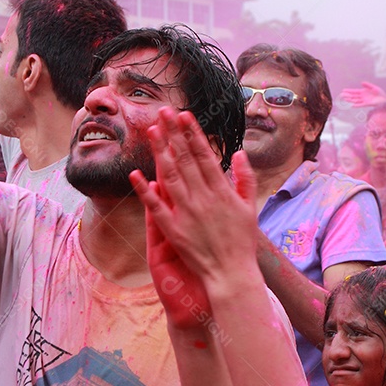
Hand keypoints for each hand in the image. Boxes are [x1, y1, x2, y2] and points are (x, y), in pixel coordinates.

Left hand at [131, 108, 260, 327]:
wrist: (231, 273)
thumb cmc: (242, 242)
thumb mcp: (250, 207)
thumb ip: (245, 179)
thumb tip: (240, 153)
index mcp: (221, 191)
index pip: (203, 155)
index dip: (192, 133)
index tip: (184, 115)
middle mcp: (202, 198)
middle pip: (184, 159)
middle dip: (173, 134)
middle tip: (163, 112)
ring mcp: (186, 213)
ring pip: (170, 176)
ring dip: (159, 152)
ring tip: (151, 131)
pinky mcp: (173, 229)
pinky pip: (156, 207)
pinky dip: (145, 191)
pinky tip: (135, 174)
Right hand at [338, 81, 385, 106]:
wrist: (385, 99)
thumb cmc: (380, 93)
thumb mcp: (374, 87)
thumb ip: (367, 85)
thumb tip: (361, 82)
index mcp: (363, 92)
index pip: (354, 91)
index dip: (349, 91)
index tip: (343, 90)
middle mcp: (362, 96)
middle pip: (353, 96)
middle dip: (347, 95)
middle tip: (341, 95)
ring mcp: (364, 100)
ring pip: (355, 100)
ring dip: (350, 100)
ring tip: (345, 99)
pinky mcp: (367, 104)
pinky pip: (360, 105)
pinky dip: (356, 105)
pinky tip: (352, 105)